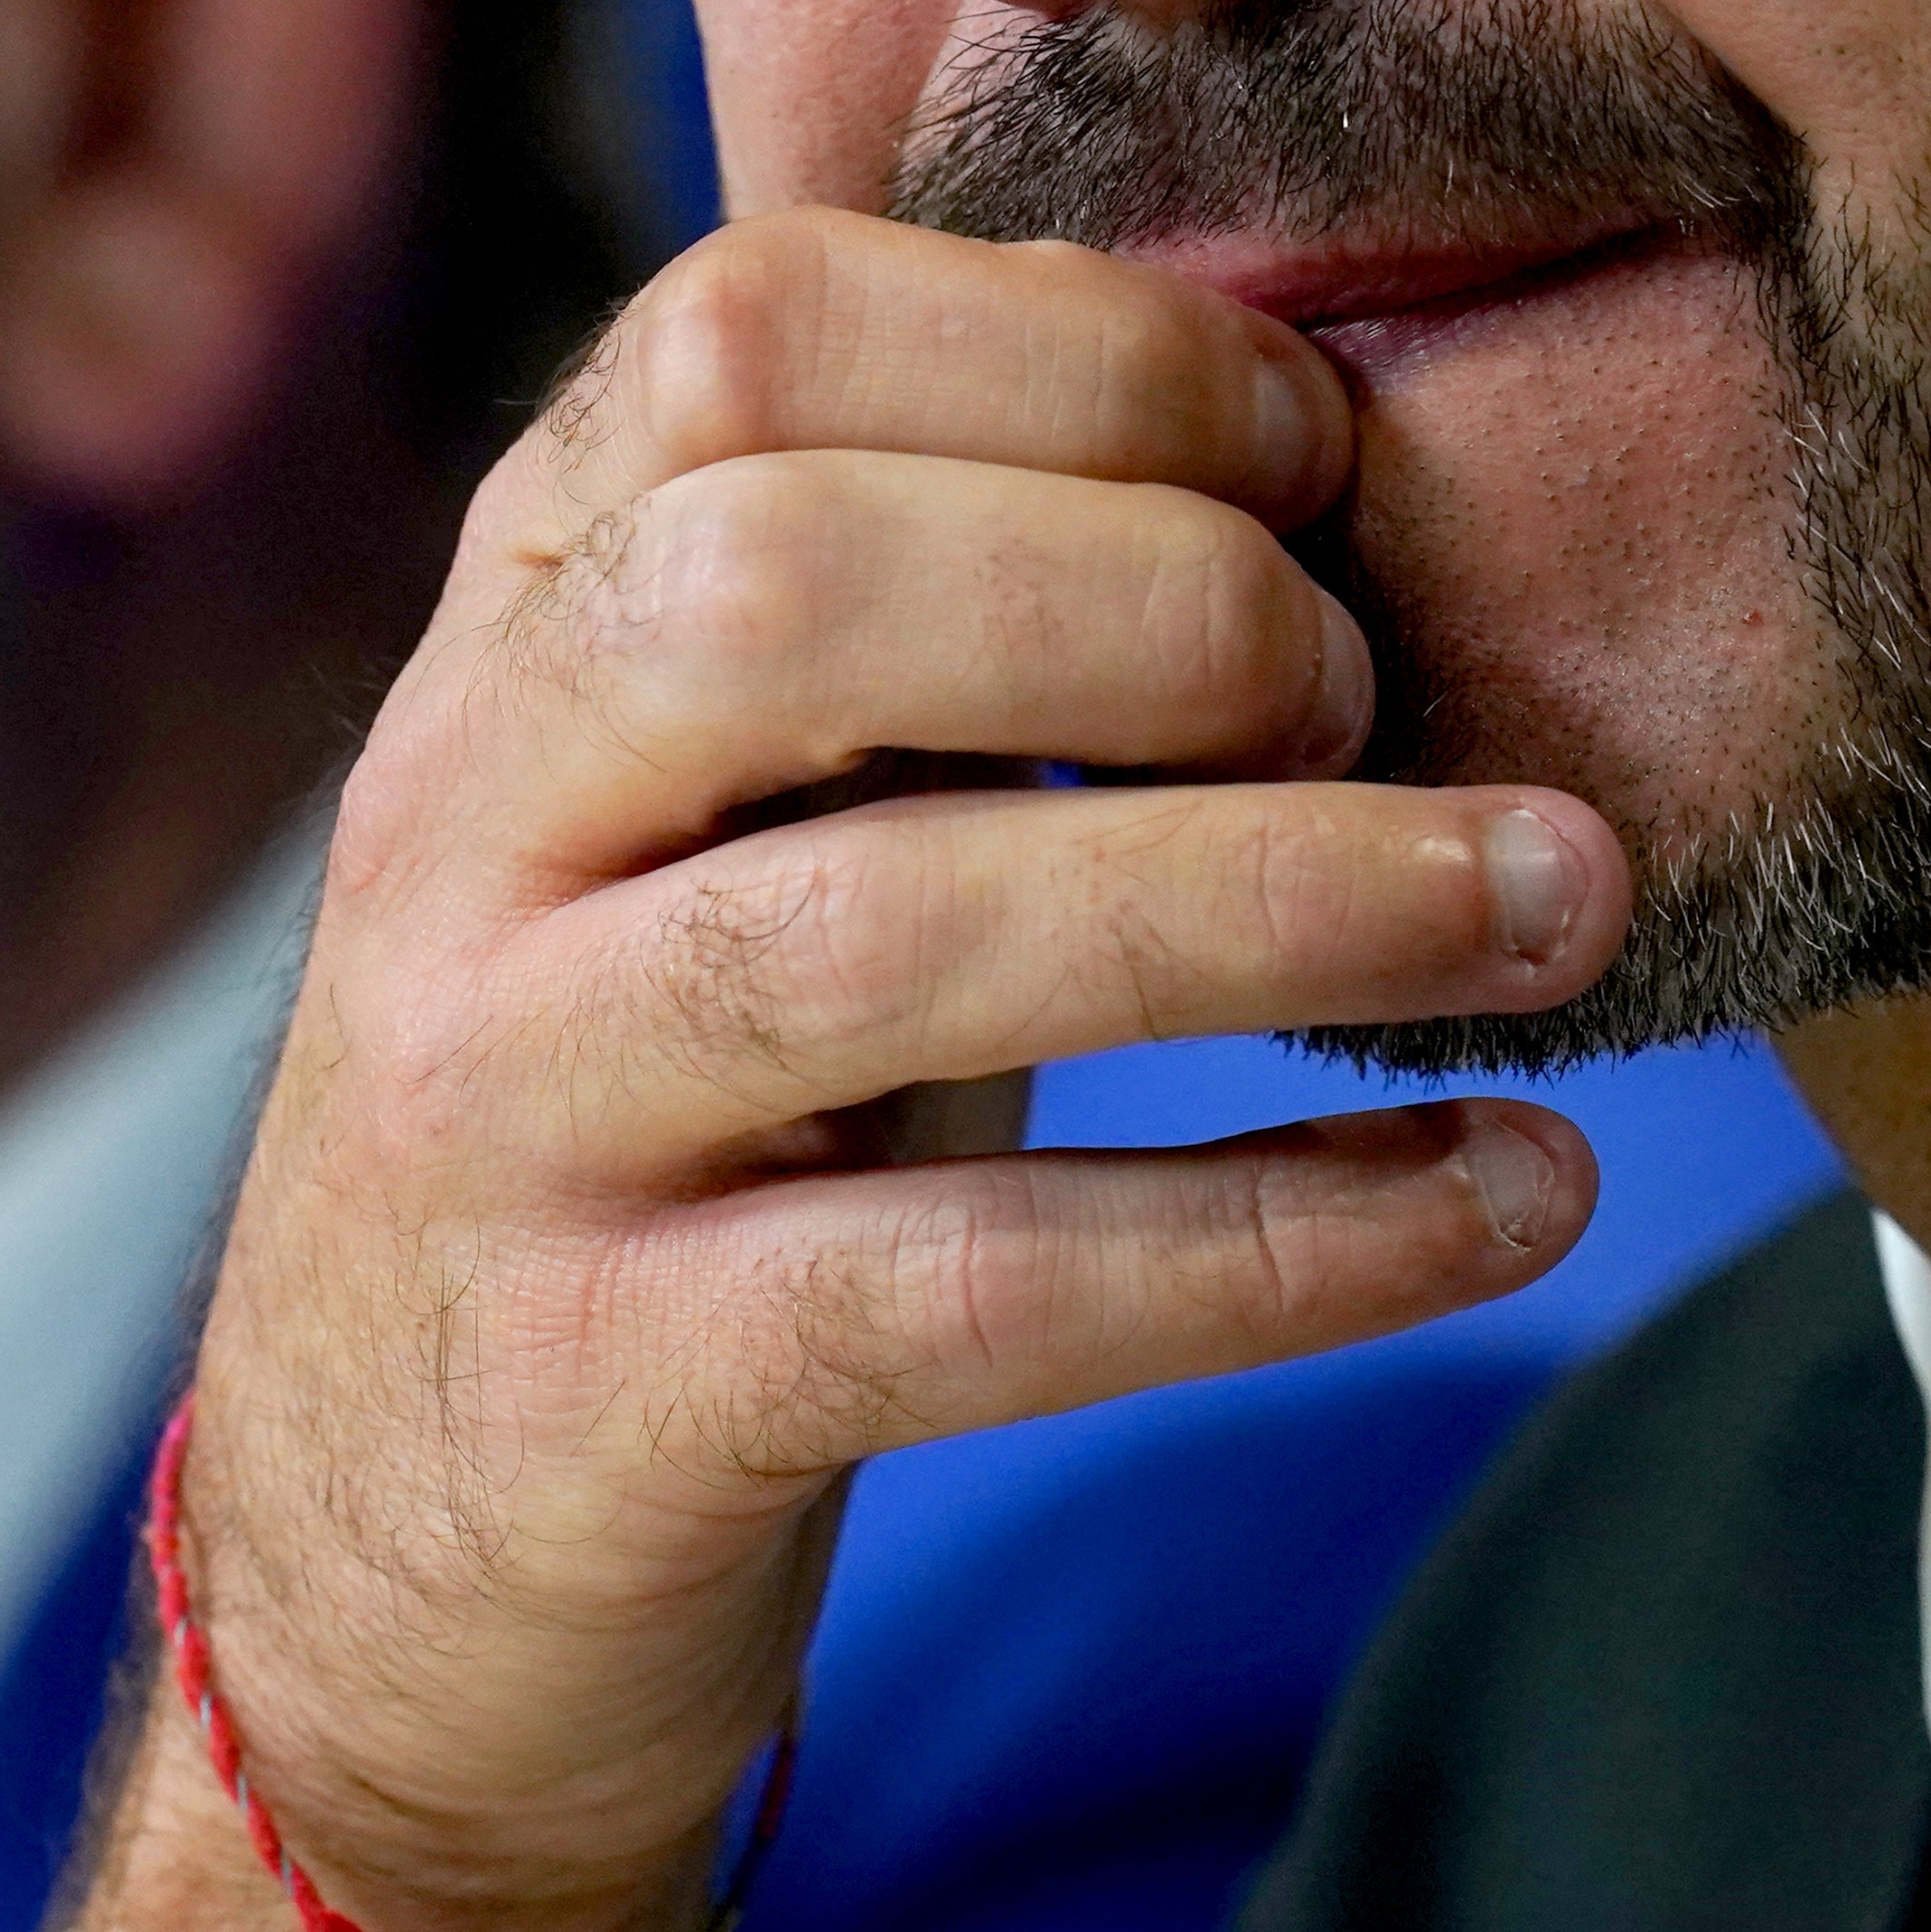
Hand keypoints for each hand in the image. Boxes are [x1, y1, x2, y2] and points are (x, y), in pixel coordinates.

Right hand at [35, 211, 1628, 1931]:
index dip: (1079, 346)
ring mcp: (500, 1115)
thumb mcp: (709, 802)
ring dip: (1275, 898)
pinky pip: (966, 1291)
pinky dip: (1277, 1239)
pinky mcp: (602, 1398)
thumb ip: (911, 598)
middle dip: (1150, 594)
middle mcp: (461, 828)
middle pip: (777, 584)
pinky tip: (1514, 1199)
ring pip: (876, 934)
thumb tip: (1322, 414)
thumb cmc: (657, 1122)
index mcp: (517, 624)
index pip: (744, 332)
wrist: (379, 1599)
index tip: (1316, 444)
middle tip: (1371, 689)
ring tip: (1551, 900)